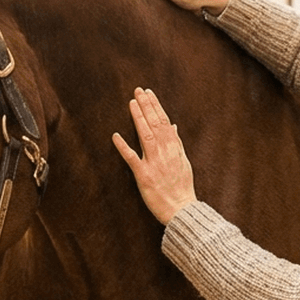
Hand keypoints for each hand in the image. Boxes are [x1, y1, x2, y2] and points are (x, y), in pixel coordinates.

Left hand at [111, 88, 196, 224]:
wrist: (181, 209)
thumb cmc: (182, 187)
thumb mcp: (184, 162)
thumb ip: (177, 143)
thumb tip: (173, 126)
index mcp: (174, 148)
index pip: (164, 121)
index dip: (155, 106)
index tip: (148, 93)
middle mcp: (165, 153)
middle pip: (155, 124)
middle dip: (146, 106)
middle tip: (138, 91)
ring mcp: (154, 163)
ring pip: (145, 136)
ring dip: (138, 118)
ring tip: (132, 103)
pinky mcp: (143, 176)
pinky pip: (131, 159)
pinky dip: (123, 147)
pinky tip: (115, 135)